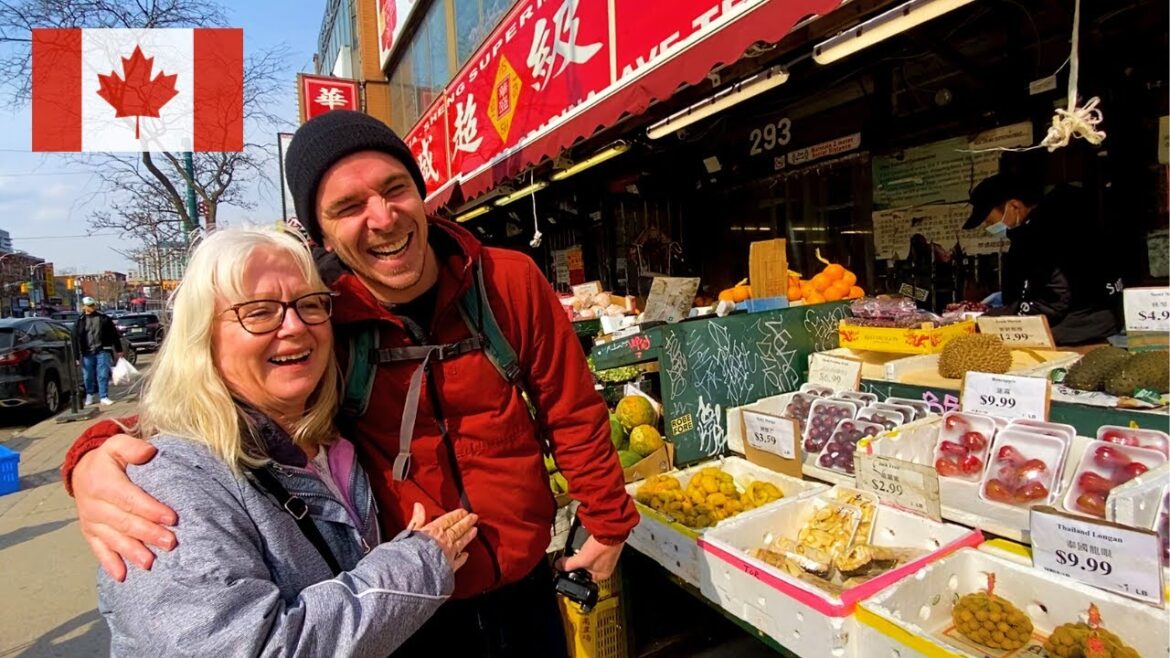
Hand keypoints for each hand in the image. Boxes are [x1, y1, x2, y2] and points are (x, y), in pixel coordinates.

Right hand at [74, 434, 176, 580]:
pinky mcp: (90, 533)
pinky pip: (99, 550)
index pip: (129, 499)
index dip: (150, 509)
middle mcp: (94, 505)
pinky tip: (122, 576)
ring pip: (113, 539)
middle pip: (124, 522)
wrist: (82, 472)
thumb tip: (149, 452)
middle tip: (170, 543)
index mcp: (102, 483)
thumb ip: (132, 447)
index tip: (172, 518)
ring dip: (132, 552)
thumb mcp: (116, 445)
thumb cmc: (107, 460)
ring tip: (150, 563)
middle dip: (148, 534)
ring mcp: (91, 522)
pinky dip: (110, 564)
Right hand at [406, 503, 477, 570]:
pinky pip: (459, 561)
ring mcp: (449, 554)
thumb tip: (418, 505)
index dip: (457, 515)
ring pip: (461, 542)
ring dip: (468, 536)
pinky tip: (466, 555)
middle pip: (458, 529)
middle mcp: (445, 541)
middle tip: (474, 517)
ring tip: (475, 530)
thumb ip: (417, 519)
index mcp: (435, 531)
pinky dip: (463, 557)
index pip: (449, 520)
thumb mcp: (411, 532)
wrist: (413, 571)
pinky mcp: (450, 567)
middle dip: (467, 522)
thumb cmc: (409, 552)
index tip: (464, 511)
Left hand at [556, 536, 622, 580]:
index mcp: (602, 575)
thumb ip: (568, 564)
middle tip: (574, 557)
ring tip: (581, 549)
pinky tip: (587, 543)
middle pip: (587, 568)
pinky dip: (589, 546)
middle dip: (579, 562)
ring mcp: (607, 556)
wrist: (610, 532)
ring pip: (590, 557)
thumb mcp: (581, 559)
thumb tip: (558, 566)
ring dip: (584, 553)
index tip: (568, 569)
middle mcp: (606, 567)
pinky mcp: (606, 546)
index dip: (575, 574)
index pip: (585, 579)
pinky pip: (594, 549)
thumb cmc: (602, 547)